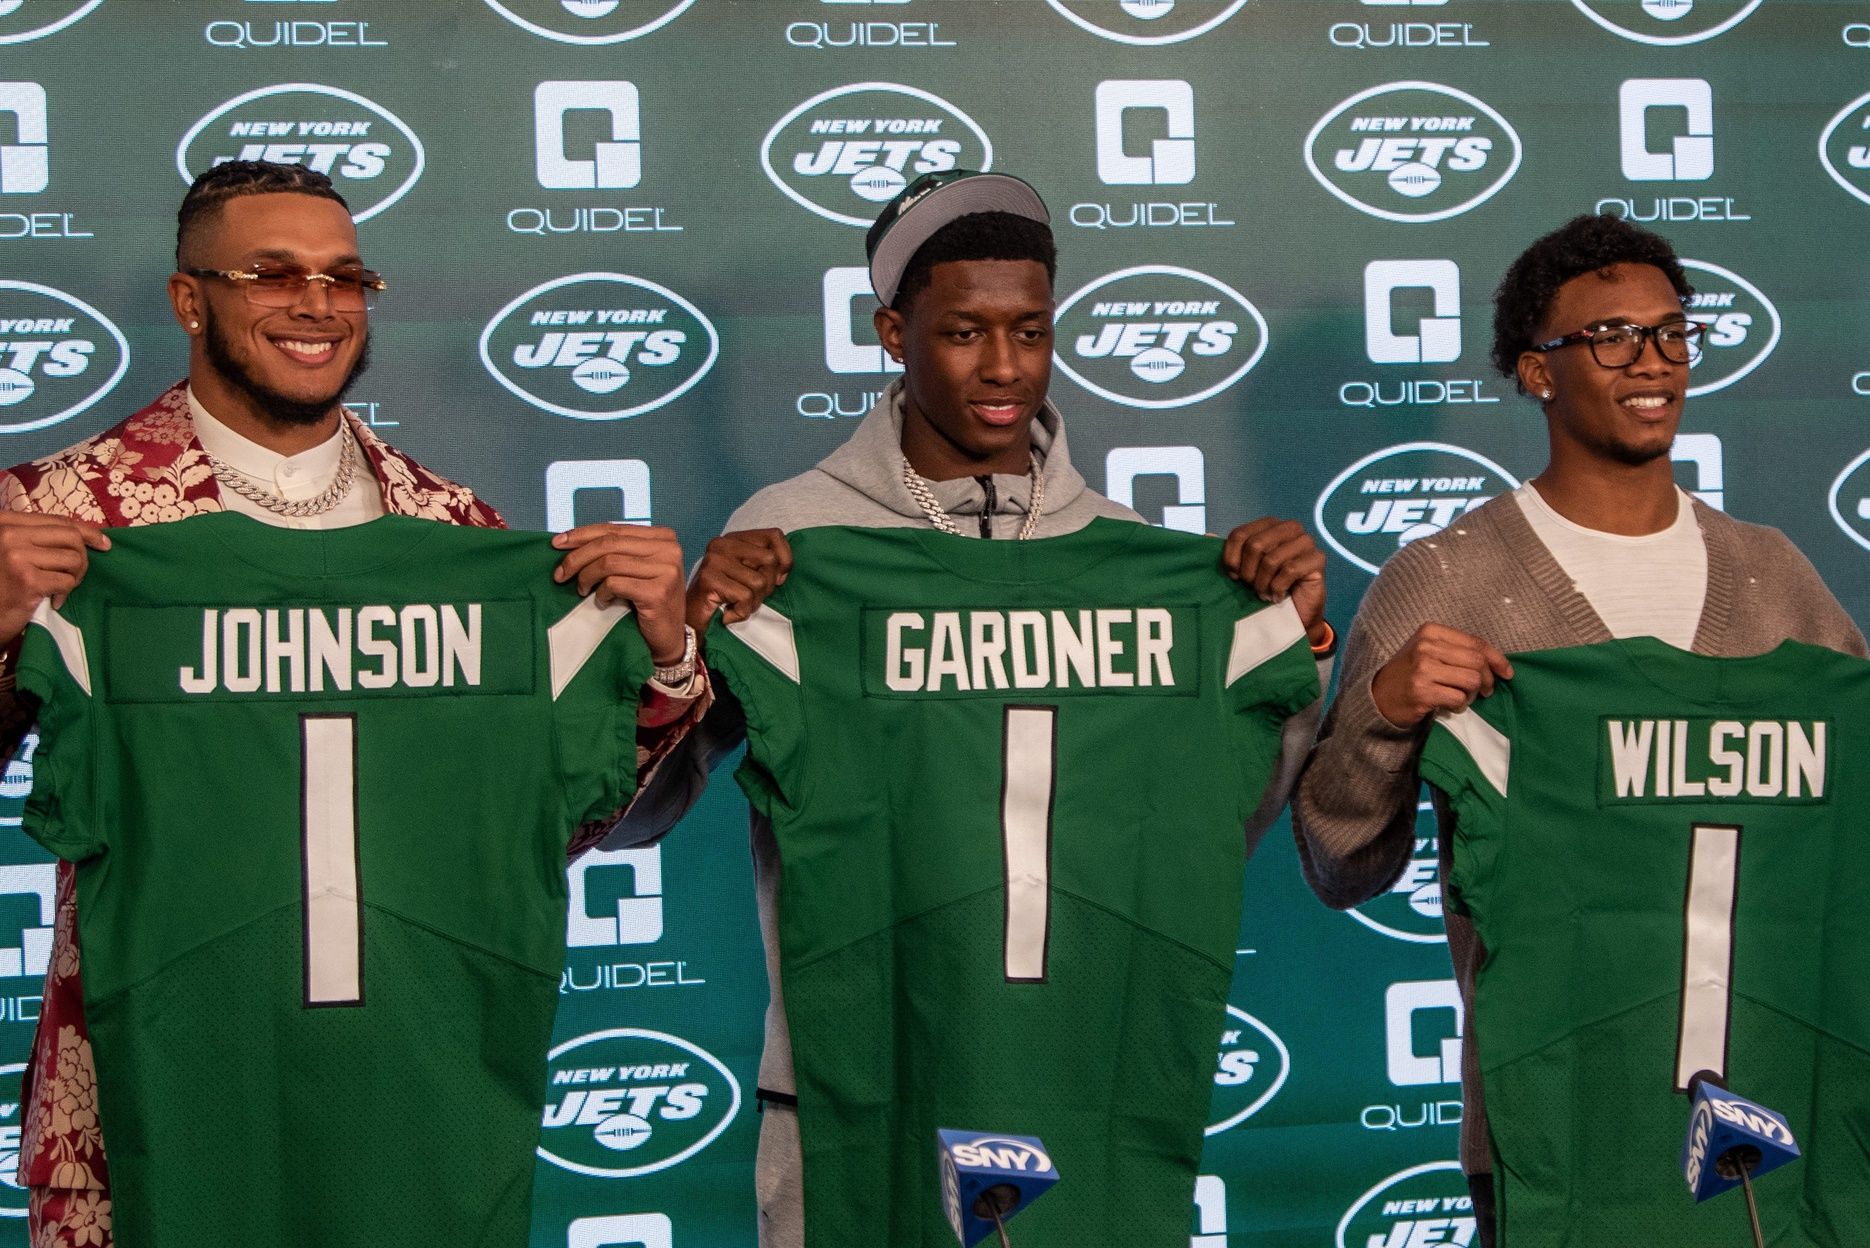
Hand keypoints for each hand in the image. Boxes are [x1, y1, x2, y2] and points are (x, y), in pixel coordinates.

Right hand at [0, 512, 110, 644]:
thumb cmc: (2, 582)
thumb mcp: (15, 551)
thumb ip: (41, 538)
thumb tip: (92, 535)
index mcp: (5, 522)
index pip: (57, 520)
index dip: (86, 531)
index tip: (103, 543)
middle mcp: (7, 534)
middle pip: (70, 536)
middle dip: (83, 557)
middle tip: (75, 575)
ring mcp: (16, 556)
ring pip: (73, 559)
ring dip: (74, 577)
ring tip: (58, 588)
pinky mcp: (27, 580)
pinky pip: (67, 581)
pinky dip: (65, 593)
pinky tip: (52, 600)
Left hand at [551, 524, 687, 664]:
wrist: (669, 637)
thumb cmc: (647, 602)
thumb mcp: (634, 569)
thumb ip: (615, 551)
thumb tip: (570, 540)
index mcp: (662, 537)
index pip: (614, 529)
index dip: (582, 534)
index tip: (557, 543)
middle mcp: (668, 549)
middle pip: (609, 543)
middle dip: (577, 557)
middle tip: (560, 573)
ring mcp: (666, 570)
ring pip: (609, 562)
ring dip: (587, 577)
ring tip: (582, 590)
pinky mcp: (658, 592)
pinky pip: (615, 584)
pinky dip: (601, 593)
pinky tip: (601, 602)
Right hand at [686, 528, 791, 631]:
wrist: (693, 621)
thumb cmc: (726, 599)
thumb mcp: (751, 575)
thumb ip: (767, 564)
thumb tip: (784, 569)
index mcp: (734, 538)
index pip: (775, 535)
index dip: (785, 559)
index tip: (778, 579)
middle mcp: (722, 544)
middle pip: (770, 559)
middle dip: (768, 585)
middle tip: (751, 597)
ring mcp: (714, 560)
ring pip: (759, 581)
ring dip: (754, 602)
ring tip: (738, 605)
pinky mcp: (709, 578)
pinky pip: (745, 596)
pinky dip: (742, 611)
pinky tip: (729, 613)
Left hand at [1221, 517, 1326, 639]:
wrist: (1291, 615)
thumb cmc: (1265, 588)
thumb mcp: (1242, 570)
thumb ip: (1227, 552)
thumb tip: (1207, 535)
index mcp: (1269, 524)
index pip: (1239, 534)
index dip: (1231, 559)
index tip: (1234, 576)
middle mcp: (1289, 528)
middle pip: (1255, 545)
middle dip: (1249, 572)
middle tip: (1252, 586)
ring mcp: (1306, 542)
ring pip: (1271, 559)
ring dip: (1263, 583)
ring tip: (1264, 593)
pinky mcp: (1318, 559)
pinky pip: (1289, 571)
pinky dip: (1278, 589)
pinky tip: (1278, 596)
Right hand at [1369, 624, 1513, 726]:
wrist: (1378, 696)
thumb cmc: (1411, 673)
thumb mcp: (1430, 652)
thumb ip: (1458, 651)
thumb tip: (1496, 662)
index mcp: (1431, 631)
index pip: (1476, 643)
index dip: (1497, 659)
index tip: (1507, 672)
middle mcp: (1426, 646)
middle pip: (1477, 661)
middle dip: (1487, 679)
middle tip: (1485, 691)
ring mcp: (1423, 668)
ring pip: (1471, 680)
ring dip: (1472, 694)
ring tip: (1463, 698)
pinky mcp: (1422, 691)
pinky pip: (1458, 698)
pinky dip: (1459, 706)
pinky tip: (1449, 706)